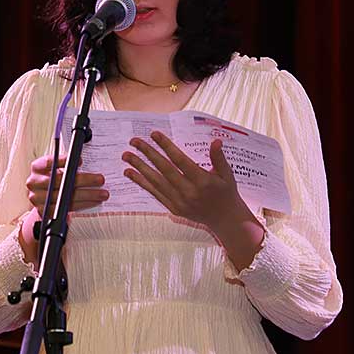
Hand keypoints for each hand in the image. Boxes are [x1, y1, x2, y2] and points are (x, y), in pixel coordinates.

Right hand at [25, 154, 108, 212]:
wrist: (43, 196)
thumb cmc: (52, 177)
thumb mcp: (55, 167)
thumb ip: (66, 163)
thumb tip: (82, 162)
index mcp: (37, 167)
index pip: (49, 162)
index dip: (64, 161)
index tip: (81, 161)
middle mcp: (34, 182)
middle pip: (60, 181)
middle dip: (83, 180)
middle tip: (100, 180)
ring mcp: (37, 198)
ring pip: (65, 197)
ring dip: (86, 195)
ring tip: (101, 193)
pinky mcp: (44, 211)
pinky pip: (66, 208)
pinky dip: (82, 205)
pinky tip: (92, 201)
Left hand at [121, 131, 252, 233]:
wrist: (225, 220)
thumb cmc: (226, 193)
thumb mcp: (227, 174)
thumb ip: (218, 158)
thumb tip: (215, 141)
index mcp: (202, 181)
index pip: (180, 160)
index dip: (166, 147)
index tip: (154, 134)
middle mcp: (189, 192)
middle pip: (164, 169)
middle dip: (148, 153)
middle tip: (134, 141)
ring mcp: (179, 202)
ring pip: (156, 182)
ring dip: (139, 167)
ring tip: (126, 156)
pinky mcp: (173, 209)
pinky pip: (155, 193)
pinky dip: (141, 183)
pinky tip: (130, 173)